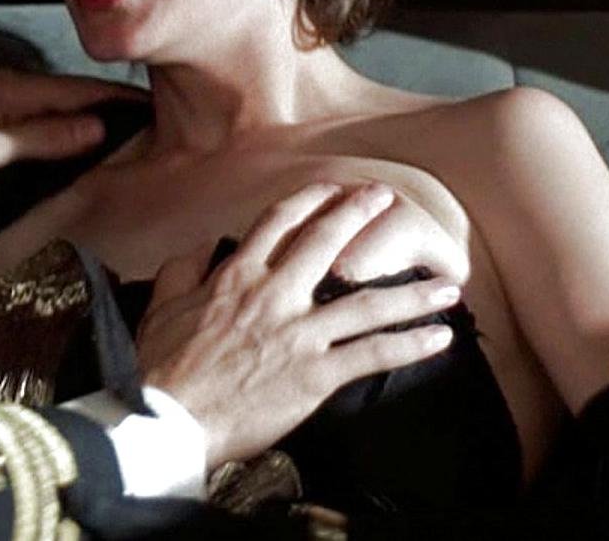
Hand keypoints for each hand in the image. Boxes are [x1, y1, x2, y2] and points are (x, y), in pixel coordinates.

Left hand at [0, 67, 145, 171]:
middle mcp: (12, 94)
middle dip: (116, 111)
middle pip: (78, 98)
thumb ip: (42, 137)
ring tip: (140, 140)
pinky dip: (81, 141)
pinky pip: (56, 132)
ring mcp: (11, 114)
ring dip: (101, 128)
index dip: (119, 100)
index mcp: (10, 89)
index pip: (80, 87)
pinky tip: (99, 154)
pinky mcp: (9, 136)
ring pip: (69, 116)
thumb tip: (96, 127)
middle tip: (159, 126)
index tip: (157, 110)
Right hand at [135, 183, 460, 468]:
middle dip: (359, 215)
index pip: (278, 224)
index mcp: (236, 277)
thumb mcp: (160, 306)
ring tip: (448, 284)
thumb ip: (183, 269)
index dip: (308, 201)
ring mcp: (299, 335)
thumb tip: (204, 246)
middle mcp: (274, 296)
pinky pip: (372, 355)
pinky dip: (409, 345)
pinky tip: (439, 338)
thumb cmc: (163, 366)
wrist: (169, 419)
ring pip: (366, 303)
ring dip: (412, 292)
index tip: (330, 188)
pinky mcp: (315, 374)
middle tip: (386, 198)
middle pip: (326, 244)